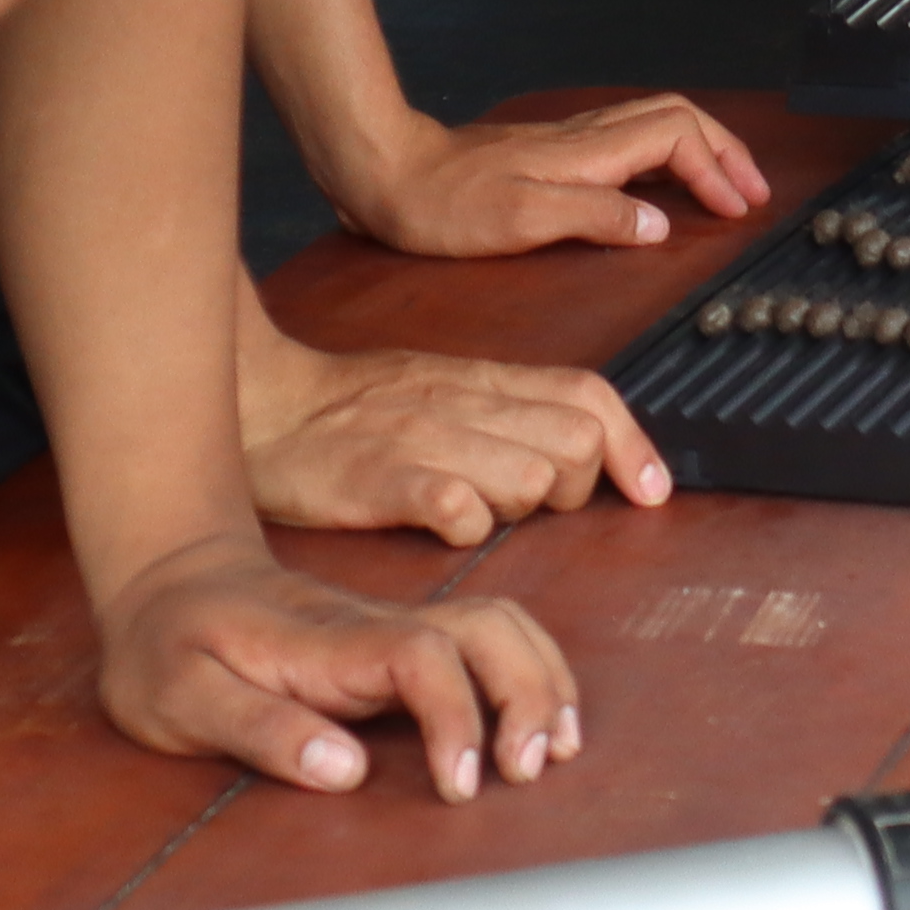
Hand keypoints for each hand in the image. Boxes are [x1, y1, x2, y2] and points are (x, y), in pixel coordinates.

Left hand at [91, 536, 581, 800]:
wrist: (167, 576)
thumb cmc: (168, 646)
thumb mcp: (177, 697)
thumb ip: (259, 728)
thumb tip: (344, 770)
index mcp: (324, 642)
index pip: (421, 658)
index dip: (457, 718)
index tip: (460, 786)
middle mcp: (375, 625)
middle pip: (487, 628)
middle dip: (529, 694)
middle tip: (532, 771)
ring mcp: (394, 626)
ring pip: (500, 625)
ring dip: (543, 681)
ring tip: (556, 752)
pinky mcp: (403, 639)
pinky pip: (489, 639)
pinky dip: (531, 673)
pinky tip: (540, 722)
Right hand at [237, 319, 669, 539]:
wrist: (257, 403)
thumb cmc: (348, 409)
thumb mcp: (439, 389)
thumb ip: (506, 411)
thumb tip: (582, 446)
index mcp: (480, 381)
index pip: (589, 396)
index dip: (634, 447)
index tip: (651, 492)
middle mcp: (463, 405)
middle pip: (577, 446)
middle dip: (576, 488)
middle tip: (533, 508)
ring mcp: (423, 440)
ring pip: (531, 481)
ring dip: (520, 511)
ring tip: (477, 513)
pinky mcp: (381, 479)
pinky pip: (459, 508)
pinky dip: (465, 526)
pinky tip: (441, 529)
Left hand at [313, 91, 771, 257]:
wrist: (384, 173)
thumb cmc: (443, 205)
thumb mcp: (522, 220)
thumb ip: (596, 218)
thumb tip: (658, 227)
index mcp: (586, 152)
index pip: (677, 137)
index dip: (716, 171)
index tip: (735, 212)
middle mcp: (583, 138)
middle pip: (677, 118)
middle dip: (724, 149)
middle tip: (751, 192)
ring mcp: (565, 143)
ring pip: (653, 124)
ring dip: (697, 150)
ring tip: (721, 187)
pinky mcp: (547, 155)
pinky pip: (626, 142)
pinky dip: (662, 158)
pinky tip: (657, 188)